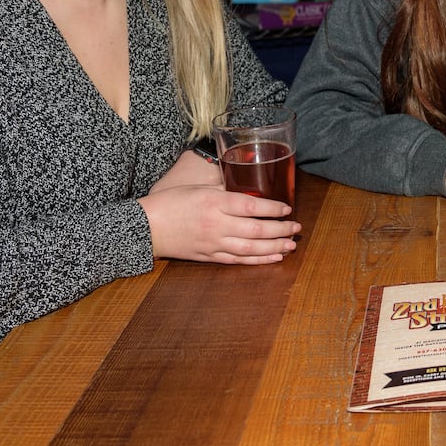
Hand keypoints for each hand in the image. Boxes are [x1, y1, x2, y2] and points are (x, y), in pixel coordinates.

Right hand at [140, 156, 299, 263]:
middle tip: (296, 228)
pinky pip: (239, 260)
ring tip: (291, 245)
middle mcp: (217, 224)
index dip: (272, 208)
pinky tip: (274, 258)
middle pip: (256, 229)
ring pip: (251, 248)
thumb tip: (247, 185)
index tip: (287, 208)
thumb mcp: (199, 187)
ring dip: (274, 247)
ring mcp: (214, 243)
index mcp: (214, 202)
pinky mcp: (210, 256)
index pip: (250, 206)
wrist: (148, 227)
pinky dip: (258, 260)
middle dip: (280, 229)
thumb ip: (224, 188)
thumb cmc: (172, 202)